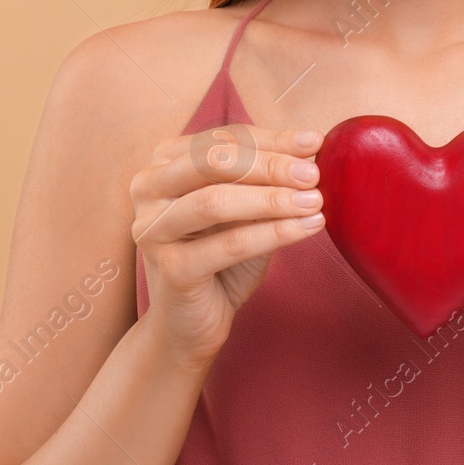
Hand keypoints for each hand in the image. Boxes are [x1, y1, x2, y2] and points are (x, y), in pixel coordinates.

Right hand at [129, 124, 325, 368]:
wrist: (191, 325)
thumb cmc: (221, 259)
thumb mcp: (247, 210)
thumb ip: (268, 178)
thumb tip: (312, 145)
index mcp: (164, 164)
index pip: (222, 138)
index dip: (271, 139)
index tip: (314, 141)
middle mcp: (148, 189)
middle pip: (212, 161)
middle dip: (270, 164)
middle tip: (313, 173)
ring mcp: (152, 229)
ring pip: (216, 202)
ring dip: (273, 199)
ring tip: (315, 201)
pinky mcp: (170, 268)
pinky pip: (228, 245)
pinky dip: (274, 234)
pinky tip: (308, 228)